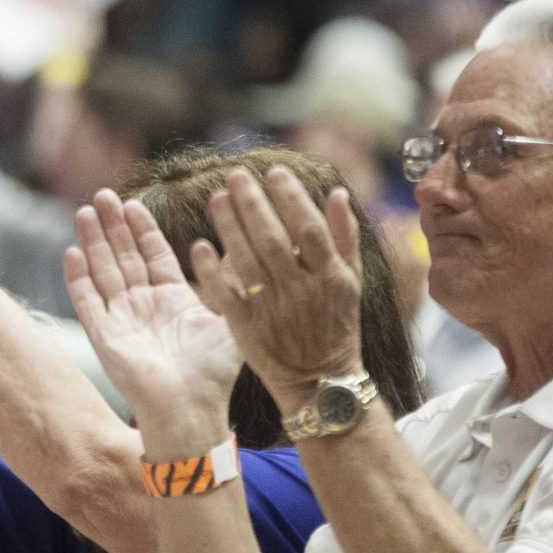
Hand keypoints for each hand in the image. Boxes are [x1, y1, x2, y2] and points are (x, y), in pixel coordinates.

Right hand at [63, 190, 240, 445]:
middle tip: (103, 195)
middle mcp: (144, 306)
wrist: (191, 409)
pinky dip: (78, 278)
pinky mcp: (104, 336)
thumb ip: (229, 283)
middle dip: (113, 226)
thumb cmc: (214, 372)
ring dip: (93, 242)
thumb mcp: (228, 318)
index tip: (134, 202)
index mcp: (172, 299)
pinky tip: (72, 252)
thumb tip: (241, 247)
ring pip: (103, 271)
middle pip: (124, 257)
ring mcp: (121, 320)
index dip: (142, 229)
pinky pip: (87, 301)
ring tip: (85, 211)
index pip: (153, 255)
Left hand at [193, 168, 367, 409]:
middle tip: (236, 175)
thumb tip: (337, 192)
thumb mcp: (352, 282)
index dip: (291, 199)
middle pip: (273, 240)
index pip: (309, 229)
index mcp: (331, 278)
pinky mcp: (247, 328)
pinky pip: (226, 294)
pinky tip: (200, 246)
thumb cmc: (337, 325)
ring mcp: (273, 310)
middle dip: (253, 205)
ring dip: (230, 228)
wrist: (320, 381)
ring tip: (217, 198)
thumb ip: (345, 236)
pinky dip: (212, 271)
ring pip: (247, 262)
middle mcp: (302, 292)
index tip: (273, 172)